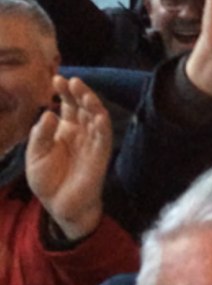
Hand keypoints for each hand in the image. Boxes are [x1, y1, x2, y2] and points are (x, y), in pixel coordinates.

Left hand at [26, 76, 111, 240]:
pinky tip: (98, 114)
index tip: (56, 79)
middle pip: (82, 106)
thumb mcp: (34, 155)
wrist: (59, 205)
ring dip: (92, 103)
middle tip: (71, 81)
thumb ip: (40, 135)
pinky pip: (104, 136)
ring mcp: (91, 141)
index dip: (63, 92)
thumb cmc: (47, 180)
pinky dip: (102, 124)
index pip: (67, 105)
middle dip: (78, 93)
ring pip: (96, 117)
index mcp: (64, 129)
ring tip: (83, 92)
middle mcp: (80, 131)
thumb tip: (49, 113)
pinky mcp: (100, 154)